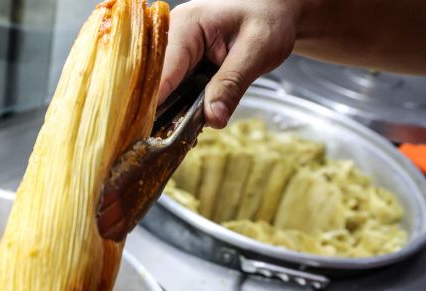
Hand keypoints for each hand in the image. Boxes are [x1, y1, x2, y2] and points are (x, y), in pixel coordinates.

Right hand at [160, 0, 302, 128]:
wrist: (273, 11)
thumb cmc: (267, 19)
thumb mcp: (256, 51)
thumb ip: (232, 84)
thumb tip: (213, 118)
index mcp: (185, 25)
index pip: (160, 72)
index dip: (154, 106)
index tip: (152, 136)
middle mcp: (170, 36)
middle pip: (152, 83)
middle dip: (159, 113)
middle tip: (167, 141)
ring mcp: (171, 50)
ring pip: (159, 90)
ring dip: (169, 113)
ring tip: (179, 132)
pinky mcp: (178, 63)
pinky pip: (171, 90)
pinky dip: (178, 108)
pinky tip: (186, 120)